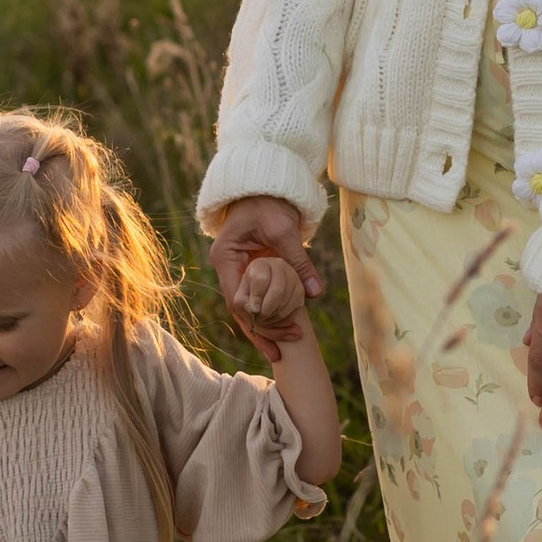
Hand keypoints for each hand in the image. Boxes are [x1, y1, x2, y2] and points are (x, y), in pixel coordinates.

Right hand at [208, 197, 323, 353]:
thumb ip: (299, 261)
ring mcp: (236, 271)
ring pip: (248, 308)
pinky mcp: (249, 272)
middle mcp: (227, 268)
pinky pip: (257, 298)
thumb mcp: (284, 230)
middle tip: (282, 352)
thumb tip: (315, 293)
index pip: (236, 299)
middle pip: (240, 310)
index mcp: (226, 258)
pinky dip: (270, 314)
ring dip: (266, 327)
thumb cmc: (269, 204)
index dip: (256, 321)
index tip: (277, 335)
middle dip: (261, 332)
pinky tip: (284, 329)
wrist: (265, 189)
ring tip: (285, 347)